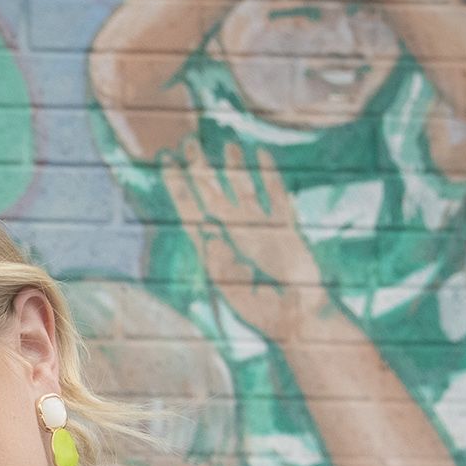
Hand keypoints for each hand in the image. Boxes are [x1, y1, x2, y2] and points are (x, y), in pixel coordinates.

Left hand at [167, 138, 337, 342]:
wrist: (299, 321)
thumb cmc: (264, 314)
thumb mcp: (233, 291)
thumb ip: (219, 263)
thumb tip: (206, 234)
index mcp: (217, 250)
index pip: (192, 212)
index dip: (179, 189)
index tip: (167, 165)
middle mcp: (236, 235)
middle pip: (213, 195)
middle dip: (201, 170)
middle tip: (189, 143)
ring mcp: (261, 229)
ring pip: (244, 190)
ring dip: (235, 168)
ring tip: (226, 145)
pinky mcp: (286, 228)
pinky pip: (275, 195)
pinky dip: (268, 176)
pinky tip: (260, 155)